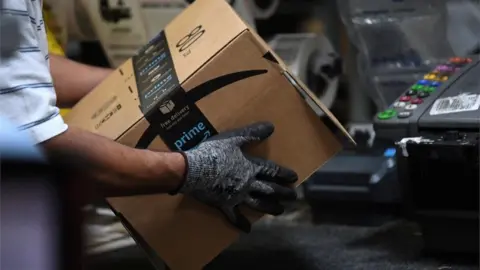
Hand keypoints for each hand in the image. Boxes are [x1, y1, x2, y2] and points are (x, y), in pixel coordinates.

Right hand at [175, 122, 297, 232]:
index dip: (283, 173)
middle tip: (294, 197)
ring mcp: (237, 196)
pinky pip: (234, 216)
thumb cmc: (213, 152)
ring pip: (258, 204)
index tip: (294, 178)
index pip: (271, 171)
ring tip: (281, 211)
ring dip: (270, 207)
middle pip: (269, 189)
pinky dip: (241, 223)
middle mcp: (248, 184)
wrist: (194, 170)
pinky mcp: (224, 205)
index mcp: (250, 167)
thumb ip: (252, 133)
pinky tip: (248, 229)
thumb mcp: (234, 138)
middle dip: (283, 193)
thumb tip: (271, 126)